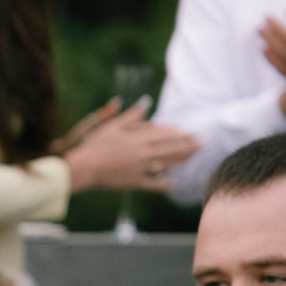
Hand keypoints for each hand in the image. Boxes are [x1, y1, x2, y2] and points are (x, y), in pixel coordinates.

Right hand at [60, 102, 196, 192]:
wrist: (83, 167)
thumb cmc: (94, 145)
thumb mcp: (112, 125)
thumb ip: (132, 115)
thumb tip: (146, 101)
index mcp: (138, 138)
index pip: (165, 135)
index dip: (179, 134)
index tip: (190, 133)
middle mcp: (143, 153)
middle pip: (170, 148)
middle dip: (187, 146)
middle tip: (201, 144)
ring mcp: (140, 168)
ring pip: (166, 164)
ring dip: (181, 160)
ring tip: (192, 157)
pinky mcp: (134, 182)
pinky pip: (152, 184)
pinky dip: (163, 184)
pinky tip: (172, 184)